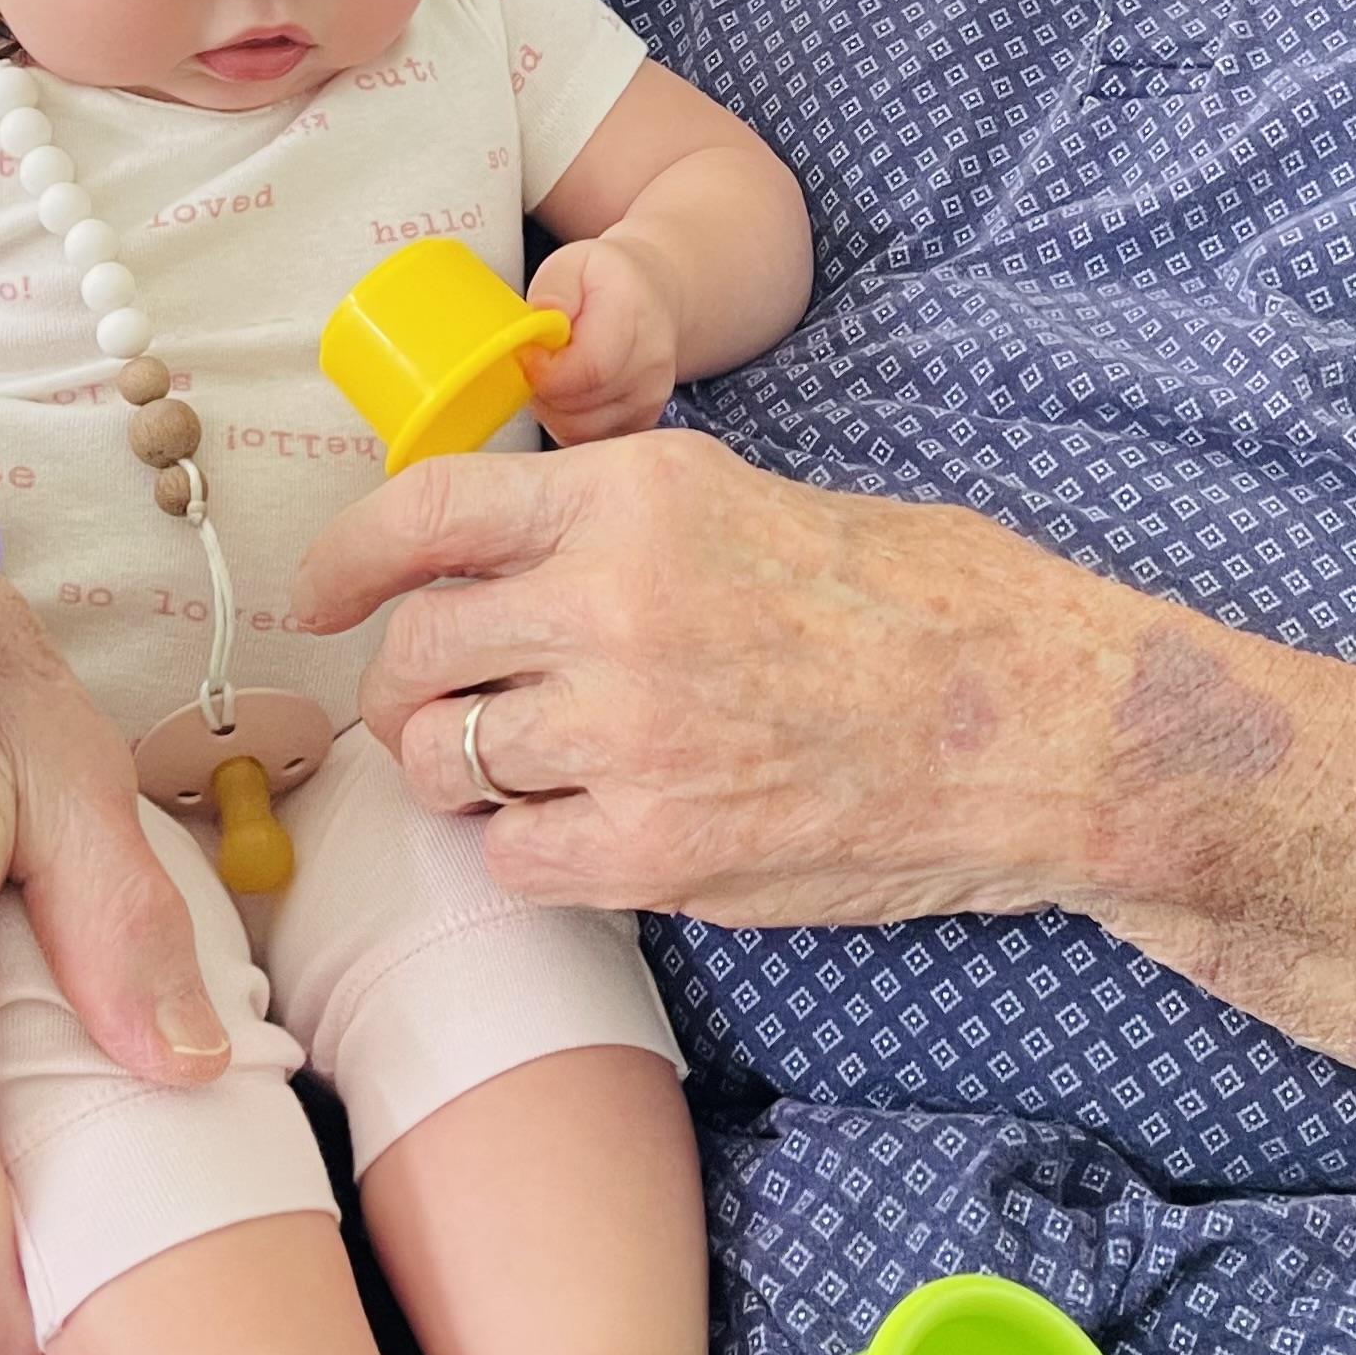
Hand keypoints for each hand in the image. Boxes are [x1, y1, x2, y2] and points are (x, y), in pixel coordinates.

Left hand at [292, 428, 1146, 927]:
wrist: (1037, 727)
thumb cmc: (932, 605)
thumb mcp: (764, 502)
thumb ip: (629, 518)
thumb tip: (515, 544)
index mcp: (638, 498)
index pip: (427, 514)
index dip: (348, 558)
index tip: (318, 594)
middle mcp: (611, 605)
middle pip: (415, 652)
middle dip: (407, 685)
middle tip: (443, 706)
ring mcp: (626, 735)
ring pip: (446, 761)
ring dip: (465, 770)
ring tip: (530, 768)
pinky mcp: (653, 851)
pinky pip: (511, 857)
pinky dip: (529, 849)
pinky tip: (593, 829)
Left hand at [522, 232, 681, 444]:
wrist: (651, 296)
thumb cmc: (608, 281)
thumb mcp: (573, 264)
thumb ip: (553, 291)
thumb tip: (539, 325)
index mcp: (635, 316)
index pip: (590, 368)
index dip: (546, 371)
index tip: (529, 353)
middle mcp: (651, 364)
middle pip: (579, 406)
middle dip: (543, 389)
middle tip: (540, 360)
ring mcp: (650, 399)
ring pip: (579, 430)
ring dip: (552, 409)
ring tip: (555, 373)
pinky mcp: (641, 424)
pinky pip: (587, 441)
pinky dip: (566, 422)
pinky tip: (569, 392)